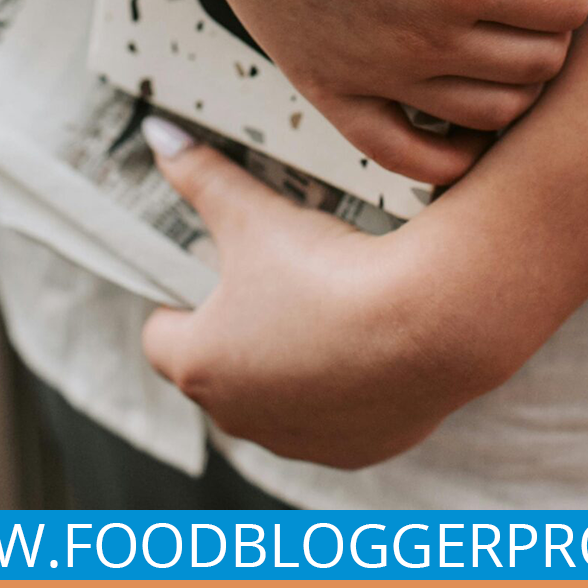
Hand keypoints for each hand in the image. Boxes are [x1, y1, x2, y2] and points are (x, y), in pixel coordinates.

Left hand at [140, 120, 511, 469]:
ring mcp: (300, 440)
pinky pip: (336, 419)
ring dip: (288, 365)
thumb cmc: (326, 272)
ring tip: (323, 308)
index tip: (207, 274)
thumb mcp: (254, 211)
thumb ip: (201, 176)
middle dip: (238, 330)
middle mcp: (241, 417)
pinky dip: (343, 387)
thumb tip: (158, 136)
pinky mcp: (358, 451)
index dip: (180, 301)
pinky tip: (369, 343)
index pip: (161, 337)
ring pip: (276, 401)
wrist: (429, 322)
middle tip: (271, 280)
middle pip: (219, 371)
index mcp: (201, 365)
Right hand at [146, 0, 587, 183]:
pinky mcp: (331, 90)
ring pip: (493, 113)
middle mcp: (423, 38)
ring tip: (497, 33)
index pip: (570, 3)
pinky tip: (457, 117)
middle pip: (542, 63)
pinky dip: (449, 151)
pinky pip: (409, 156)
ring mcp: (376, 73)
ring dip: (515, 78)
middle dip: (551, 21)